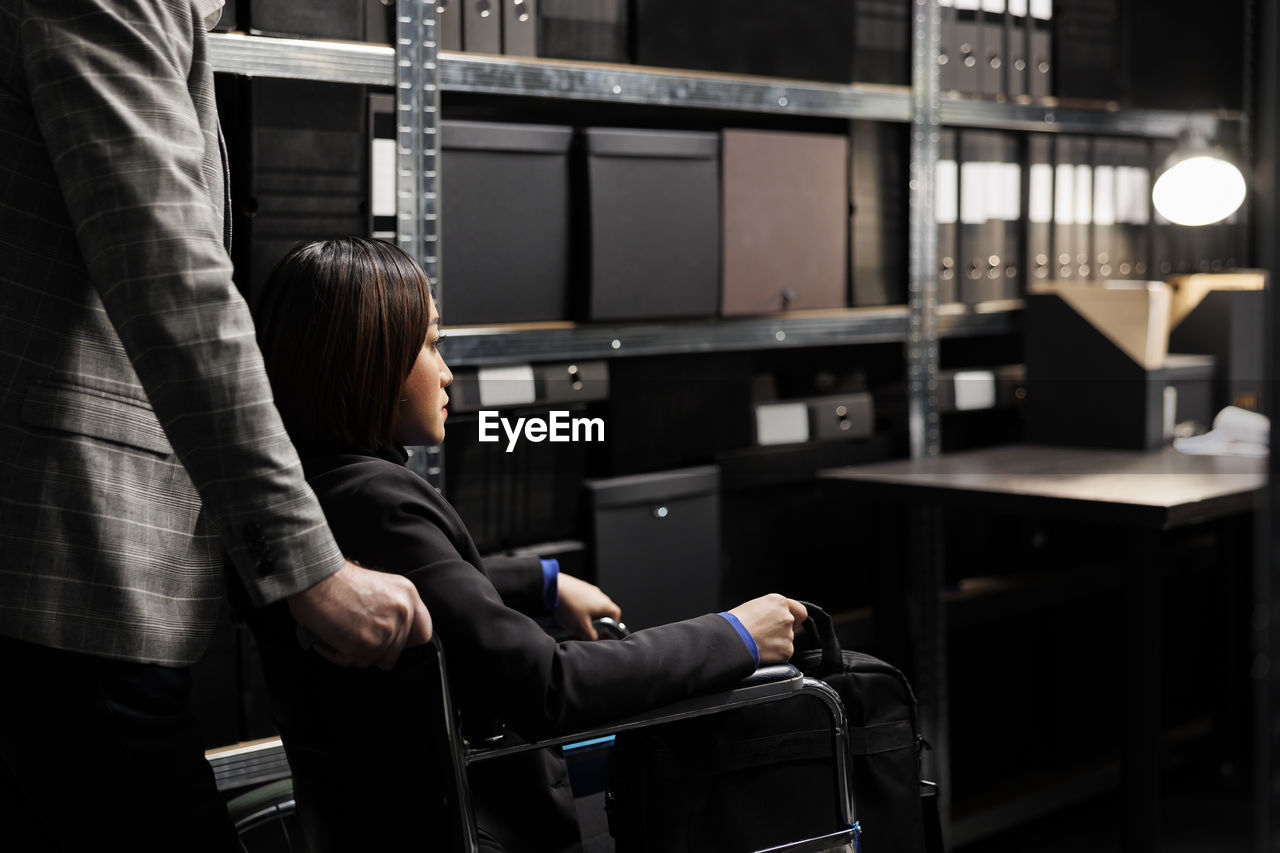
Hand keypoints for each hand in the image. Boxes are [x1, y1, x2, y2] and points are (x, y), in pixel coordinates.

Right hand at [288, 560, 432, 668]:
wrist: (316, 578)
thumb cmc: (338, 580)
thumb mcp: (380, 586)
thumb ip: (393, 608)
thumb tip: (393, 632)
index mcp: (408, 595)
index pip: (423, 632)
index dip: (406, 641)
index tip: (393, 642)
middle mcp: (402, 612)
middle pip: (396, 652)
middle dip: (375, 649)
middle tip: (356, 635)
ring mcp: (386, 630)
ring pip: (373, 660)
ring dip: (355, 652)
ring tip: (340, 632)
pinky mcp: (365, 645)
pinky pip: (351, 662)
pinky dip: (337, 654)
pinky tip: (329, 637)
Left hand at [554, 573, 621, 639]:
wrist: (553, 587)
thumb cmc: (570, 606)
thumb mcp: (582, 627)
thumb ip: (591, 636)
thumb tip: (595, 638)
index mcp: (605, 604)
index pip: (616, 615)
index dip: (612, 625)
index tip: (604, 633)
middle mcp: (599, 595)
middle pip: (604, 611)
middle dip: (597, 622)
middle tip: (588, 630)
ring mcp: (589, 589)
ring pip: (592, 605)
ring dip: (587, 615)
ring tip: (577, 622)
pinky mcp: (578, 587)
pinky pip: (583, 599)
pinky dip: (579, 607)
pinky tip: (569, 612)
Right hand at [728, 594, 806, 663]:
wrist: (731, 639)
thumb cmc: (735, 622)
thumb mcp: (754, 606)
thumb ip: (770, 611)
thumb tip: (773, 620)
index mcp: (779, 602)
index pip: (799, 611)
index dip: (795, 618)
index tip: (793, 624)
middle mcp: (787, 617)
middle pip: (792, 627)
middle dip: (781, 632)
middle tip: (765, 635)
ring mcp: (788, 634)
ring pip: (786, 641)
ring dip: (776, 644)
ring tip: (759, 643)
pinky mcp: (786, 651)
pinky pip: (783, 654)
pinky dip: (774, 655)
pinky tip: (761, 651)